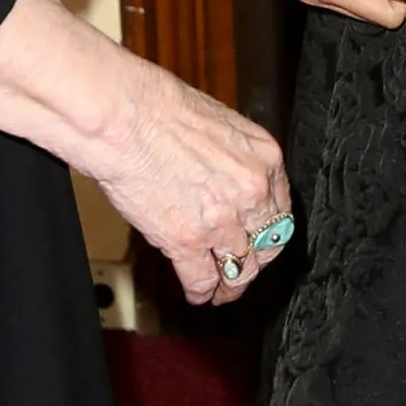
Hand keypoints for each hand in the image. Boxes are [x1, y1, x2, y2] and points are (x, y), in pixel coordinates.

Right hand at [81, 54, 293, 307]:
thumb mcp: (222, 127)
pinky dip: (201, 293)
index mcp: (265, 160)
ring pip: (238, 269)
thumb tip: (229, 182)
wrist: (124, 117)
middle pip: (265, 245)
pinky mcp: (186, 241)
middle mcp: (252, 193)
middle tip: (244, 273)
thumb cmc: (161, 110)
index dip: (269, 234)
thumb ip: (235, 161)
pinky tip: (197, 295)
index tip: (261, 242)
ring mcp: (222, 220)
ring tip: (222, 292)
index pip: (280, 212)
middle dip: (254, 264)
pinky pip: (202, 279)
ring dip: (230, 286)